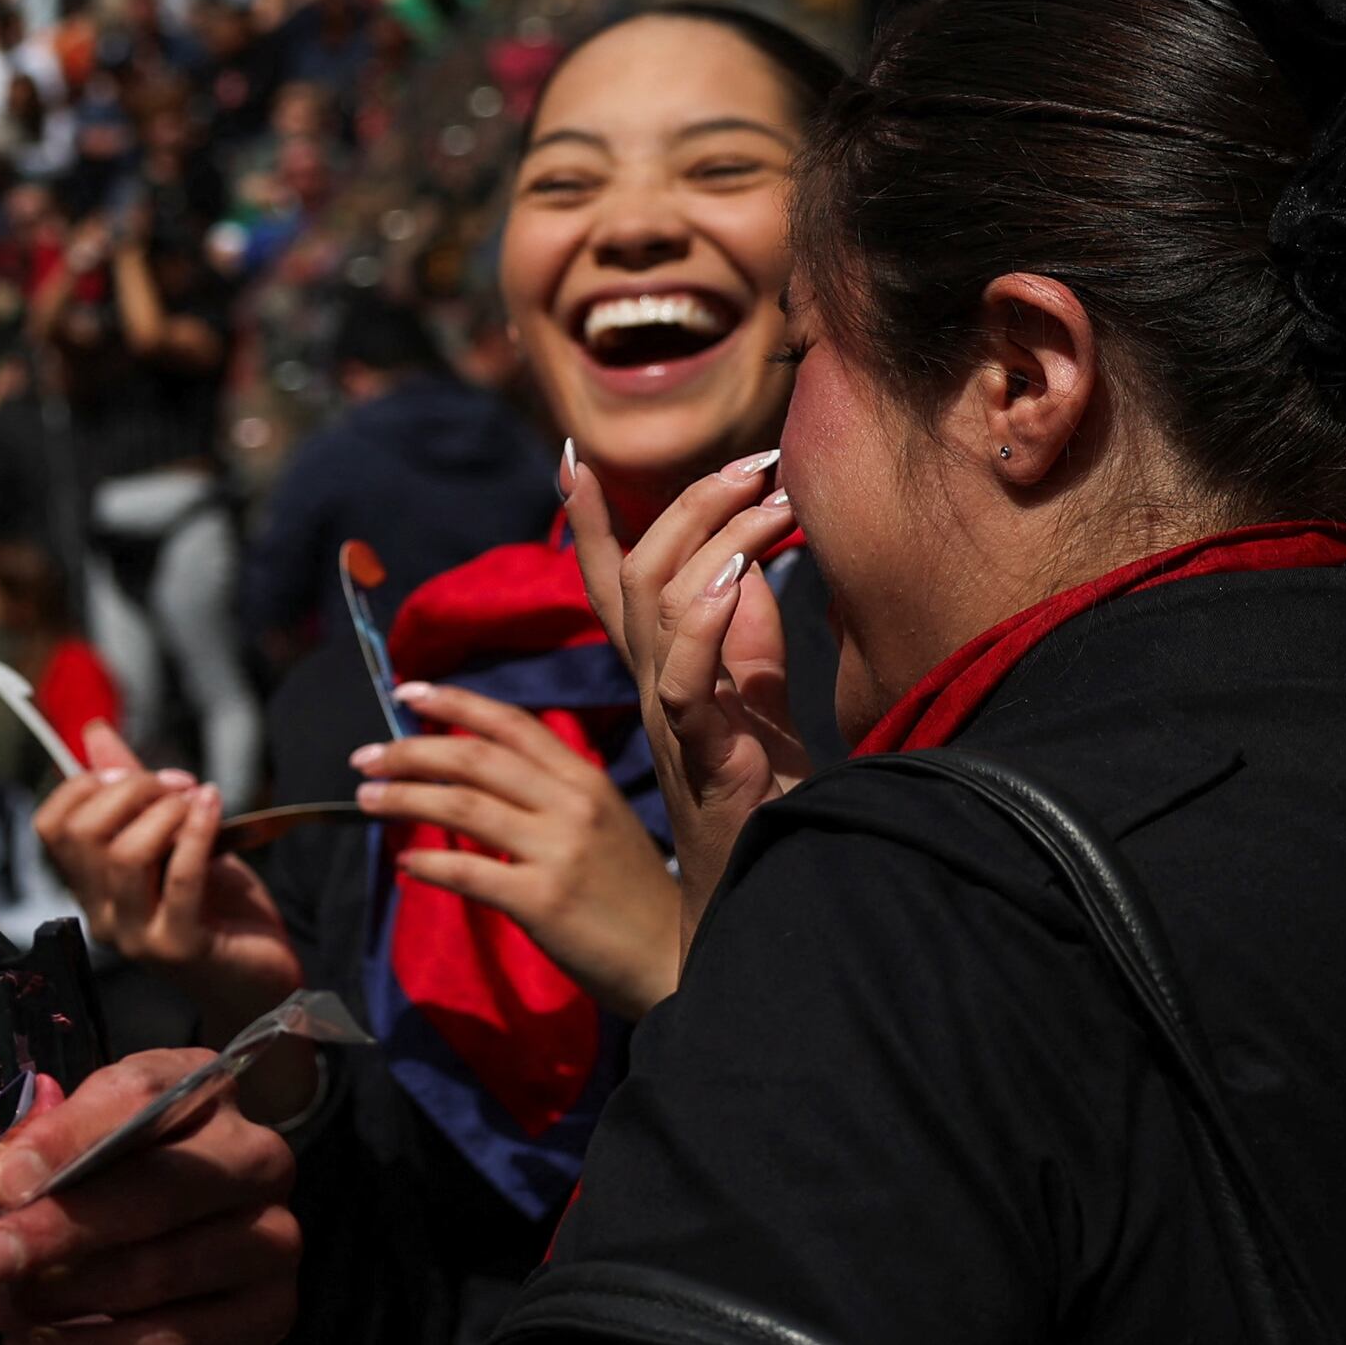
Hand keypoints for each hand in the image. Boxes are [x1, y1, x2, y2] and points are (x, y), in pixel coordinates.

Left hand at [0, 1046, 305, 1344]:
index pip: (141, 1097)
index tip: (1, 1181)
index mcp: (196, 1089)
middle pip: (162, 1188)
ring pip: (164, 1270)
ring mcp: (272, 1237)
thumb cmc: (80, 1205)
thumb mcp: (27, 1177)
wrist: (123, 1291)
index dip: (68, 1140)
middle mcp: (253, 1156)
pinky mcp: (270, 1313)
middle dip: (58, 1228)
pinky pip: (173, 1340)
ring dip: (65, 1296)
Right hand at [34, 720, 299, 1031]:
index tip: (135, 772)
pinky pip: (179, 878)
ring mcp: (138, 936)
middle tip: (177, 784)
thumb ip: (133, 792)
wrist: (260, 978)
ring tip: (198, 800)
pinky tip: (214, 806)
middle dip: (133, 790)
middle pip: (84, 834)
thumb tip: (95, 732)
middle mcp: (102, 916)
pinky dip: (197, 830)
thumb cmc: (217, 908)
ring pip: (124, 855)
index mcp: (90, 889)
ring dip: (166, 812)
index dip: (86, 785)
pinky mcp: (181, 948)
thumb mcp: (172, 839)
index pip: (51, 827)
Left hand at [351, 683, 681, 1017]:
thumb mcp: (603, 824)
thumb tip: (473, 772)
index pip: (511, 723)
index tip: (404, 693)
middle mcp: (573, 805)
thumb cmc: (629, 894)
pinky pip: (467, 872)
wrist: (670, 960)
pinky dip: (428, 865)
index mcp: (586, 780)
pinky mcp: (542, 901)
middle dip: (409, 751)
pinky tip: (405, 865)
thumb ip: (549, 793)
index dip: (454, 702)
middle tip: (363, 758)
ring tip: (365, 799)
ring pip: (461, 805)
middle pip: (475, 758)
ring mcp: (558, 851)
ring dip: (403, 798)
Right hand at [562, 448, 804, 931]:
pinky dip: (708, 615)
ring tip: (770, 498)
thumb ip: (748, 641)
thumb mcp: (759, 703)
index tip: (575, 457)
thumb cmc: (763, 803)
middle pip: (637, 573)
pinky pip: (684, 672)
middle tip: (755, 462)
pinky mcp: (696, 746)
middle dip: (690, 504)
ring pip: (655, 602)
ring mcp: (665, 714)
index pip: (613, 583)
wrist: (764, 887)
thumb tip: (749, 566)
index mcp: (662, 672)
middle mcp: (649, 685)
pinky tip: (741, 572)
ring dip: (713, 537)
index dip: (593, 521)